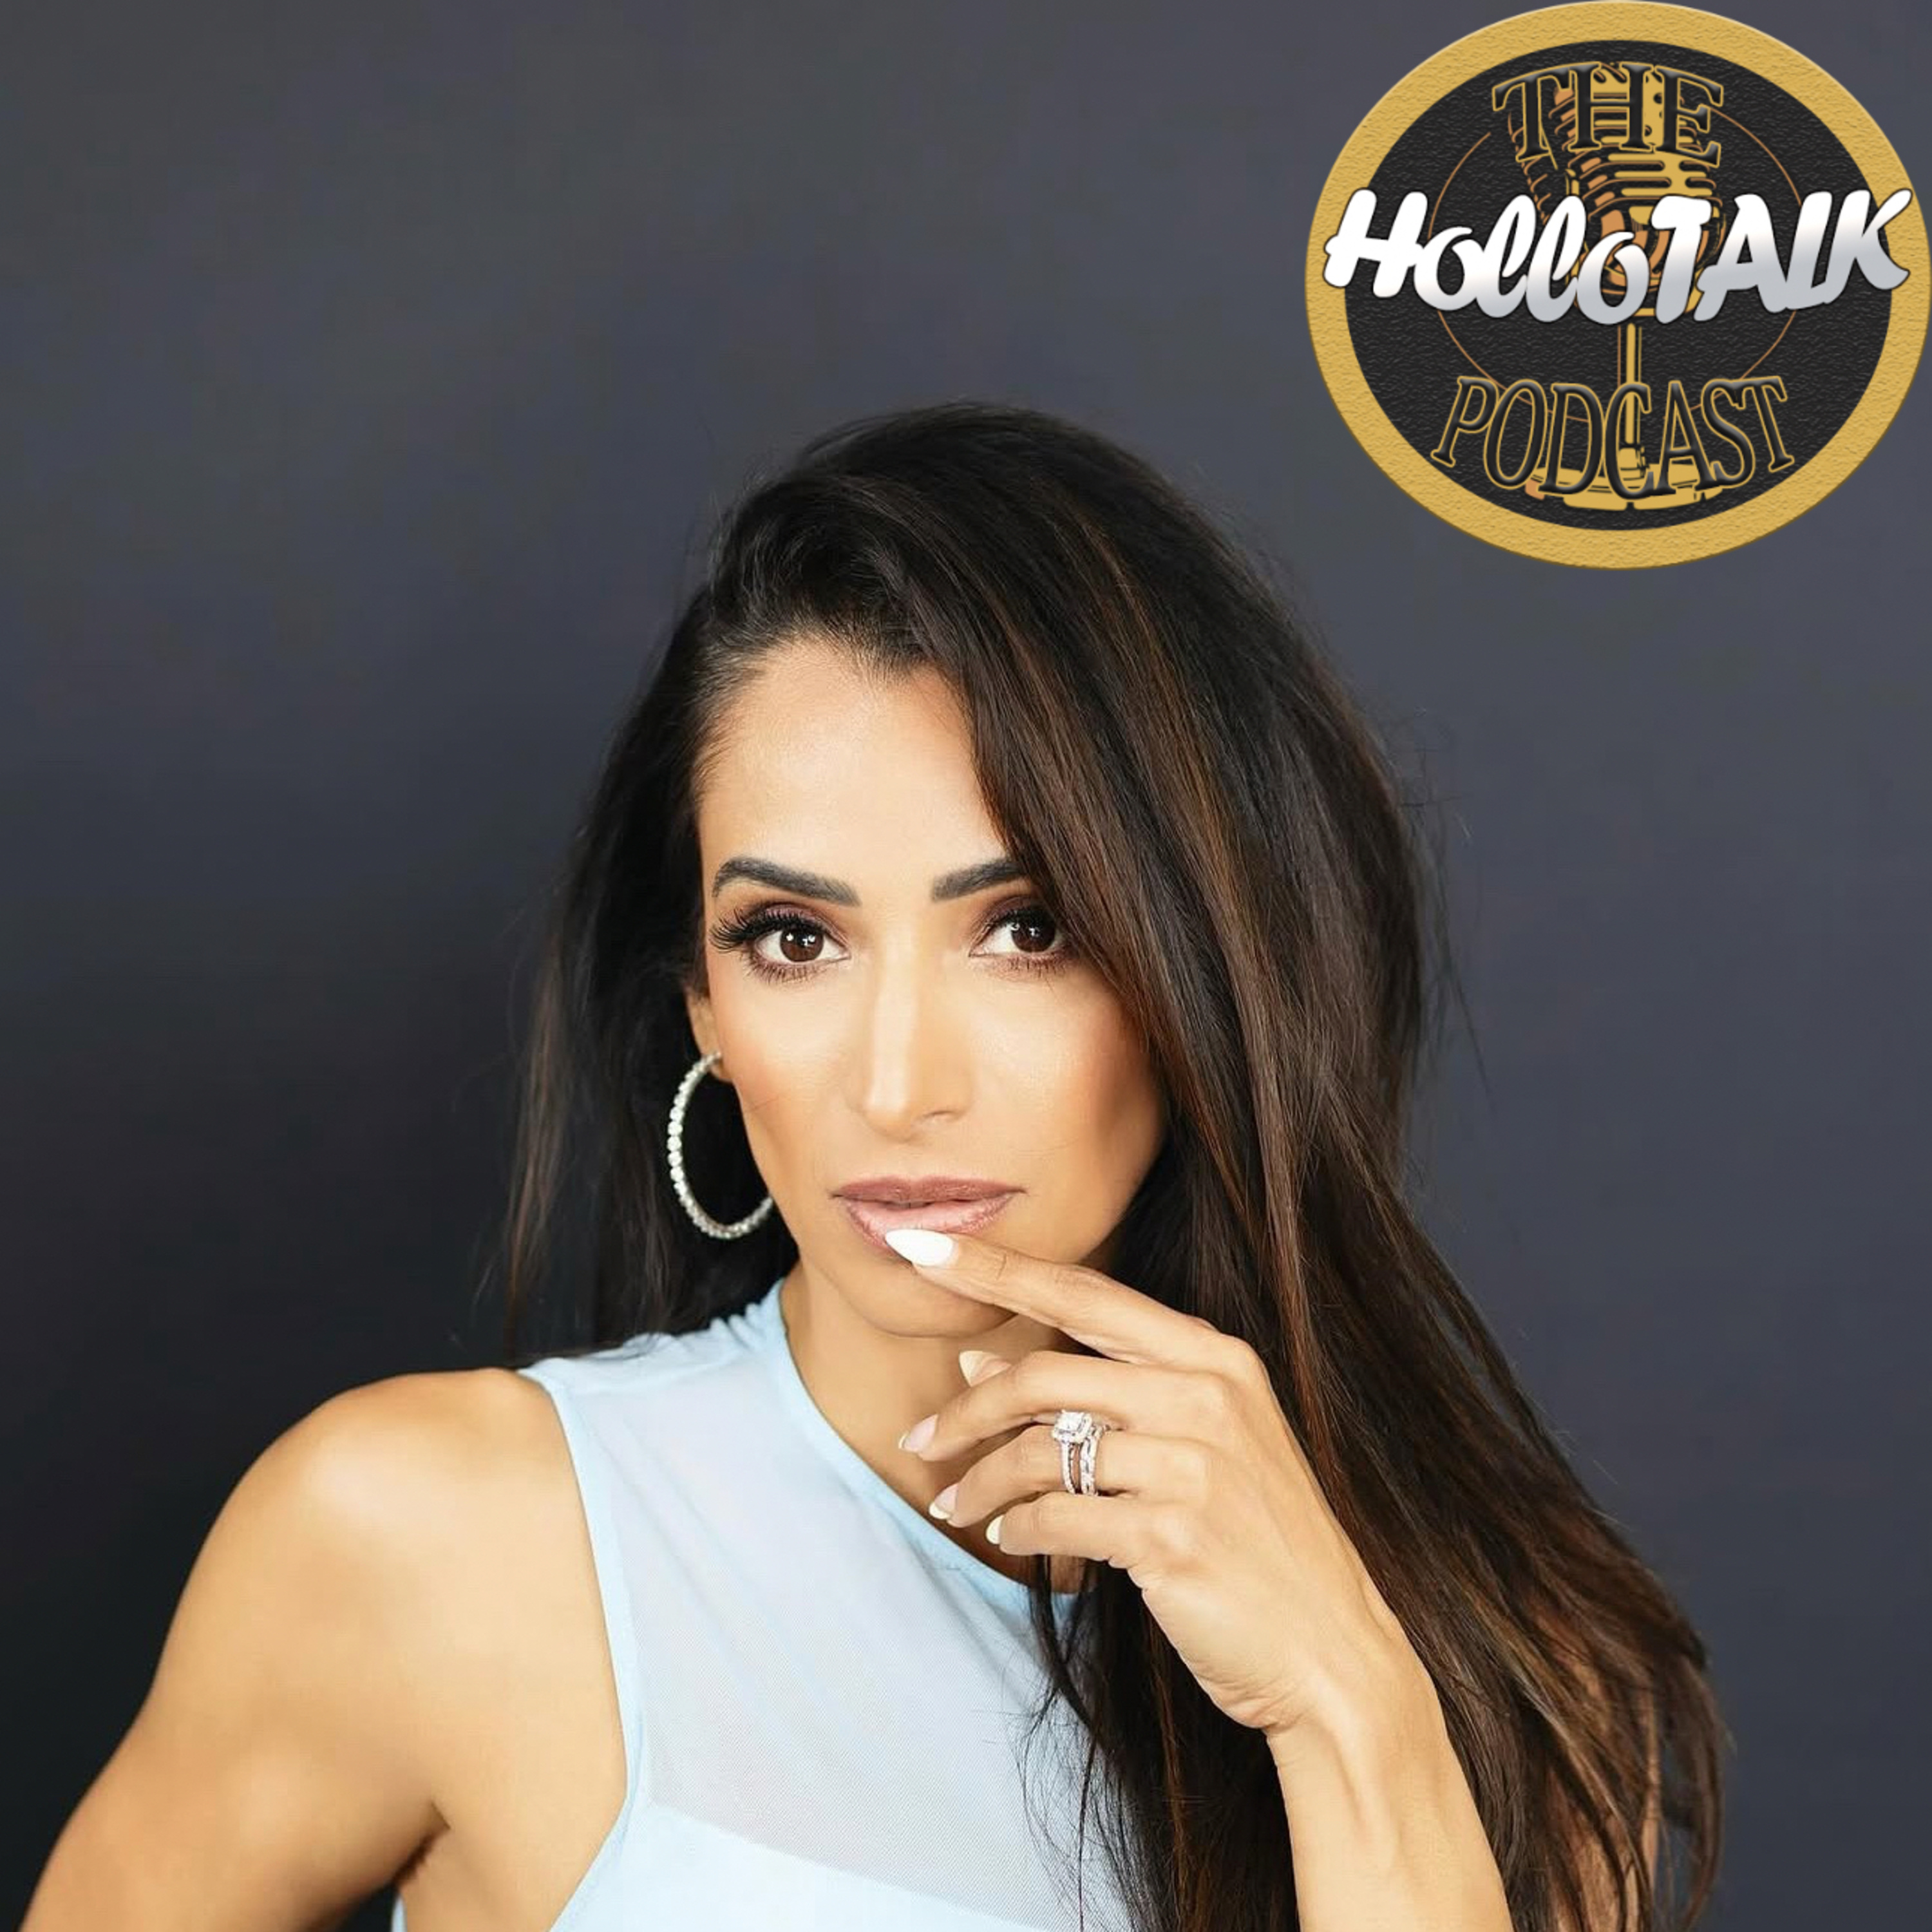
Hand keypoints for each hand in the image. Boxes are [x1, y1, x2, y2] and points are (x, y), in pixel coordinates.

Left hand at [888, 1228, 1425, 1752]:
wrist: (1332, 1650)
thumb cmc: (1256, 1540)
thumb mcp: (1197, 1443)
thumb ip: (1099, 1394)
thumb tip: (975, 1363)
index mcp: (1215, 1357)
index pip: (1083, 1291)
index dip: (996, 1267)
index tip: (918, 1247)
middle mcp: (1205, 1397)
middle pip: (1044, 1375)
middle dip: (963, 1410)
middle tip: (918, 1441)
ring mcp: (1193, 1467)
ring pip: (1038, 1451)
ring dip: (977, 1480)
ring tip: (954, 1505)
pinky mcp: (1172, 1537)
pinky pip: (1055, 1519)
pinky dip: (1017, 1529)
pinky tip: (1010, 1539)